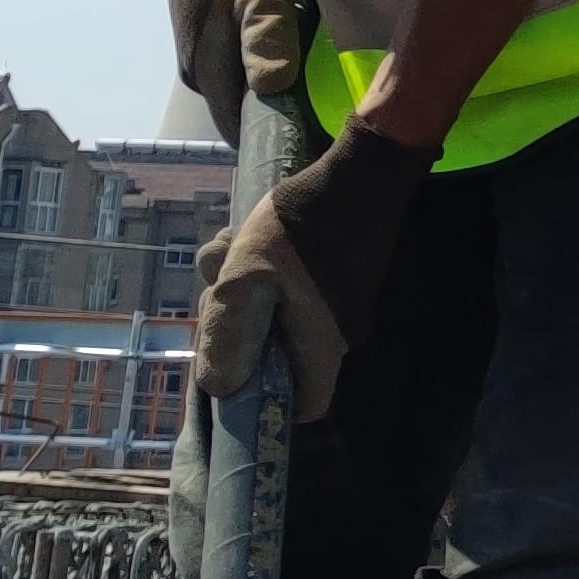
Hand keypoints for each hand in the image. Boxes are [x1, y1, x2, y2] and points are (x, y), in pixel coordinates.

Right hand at [158, 0, 313, 146]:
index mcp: (208, 72)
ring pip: (241, 98)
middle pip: (242, 119)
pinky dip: (265, 80)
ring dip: (273, 103)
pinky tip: (296, 73)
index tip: (316, 147)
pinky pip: (238, 77)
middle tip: (327, 125)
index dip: (275, 143)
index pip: (240, 133)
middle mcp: (198, 76)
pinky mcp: (204, 47)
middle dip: (279, 126)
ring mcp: (198, 61)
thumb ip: (267, 33)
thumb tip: (271, 86)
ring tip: (318, 102)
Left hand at [197, 126, 429, 418]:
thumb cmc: (302, 225)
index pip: (305, 406)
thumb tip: (217, 387)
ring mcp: (345, 305)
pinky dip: (266, 274)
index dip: (266, 399)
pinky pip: (294, 293)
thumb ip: (229, 334)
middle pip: (282, 358)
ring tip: (230, 248)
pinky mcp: (341, 279)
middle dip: (240, 327)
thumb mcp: (246, 276)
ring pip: (281, 318)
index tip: (231, 364)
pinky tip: (249, 239)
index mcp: (322, 344)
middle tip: (216, 286)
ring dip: (246, 291)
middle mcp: (341, 334)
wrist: (361, 172)